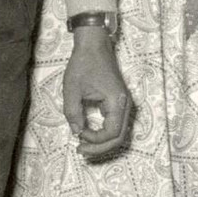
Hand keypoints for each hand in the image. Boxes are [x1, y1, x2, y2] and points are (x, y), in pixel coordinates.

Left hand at [63, 27, 132, 159]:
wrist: (94, 45)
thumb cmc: (83, 64)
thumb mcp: (72, 89)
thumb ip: (73, 113)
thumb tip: (76, 131)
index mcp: (117, 101)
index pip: (112, 132)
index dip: (95, 140)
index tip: (78, 134)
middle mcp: (125, 104)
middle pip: (119, 136)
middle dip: (100, 147)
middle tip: (80, 150)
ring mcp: (124, 103)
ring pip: (119, 132)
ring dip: (102, 142)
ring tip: (83, 145)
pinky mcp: (119, 102)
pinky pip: (116, 124)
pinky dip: (104, 133)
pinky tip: (90, 134)